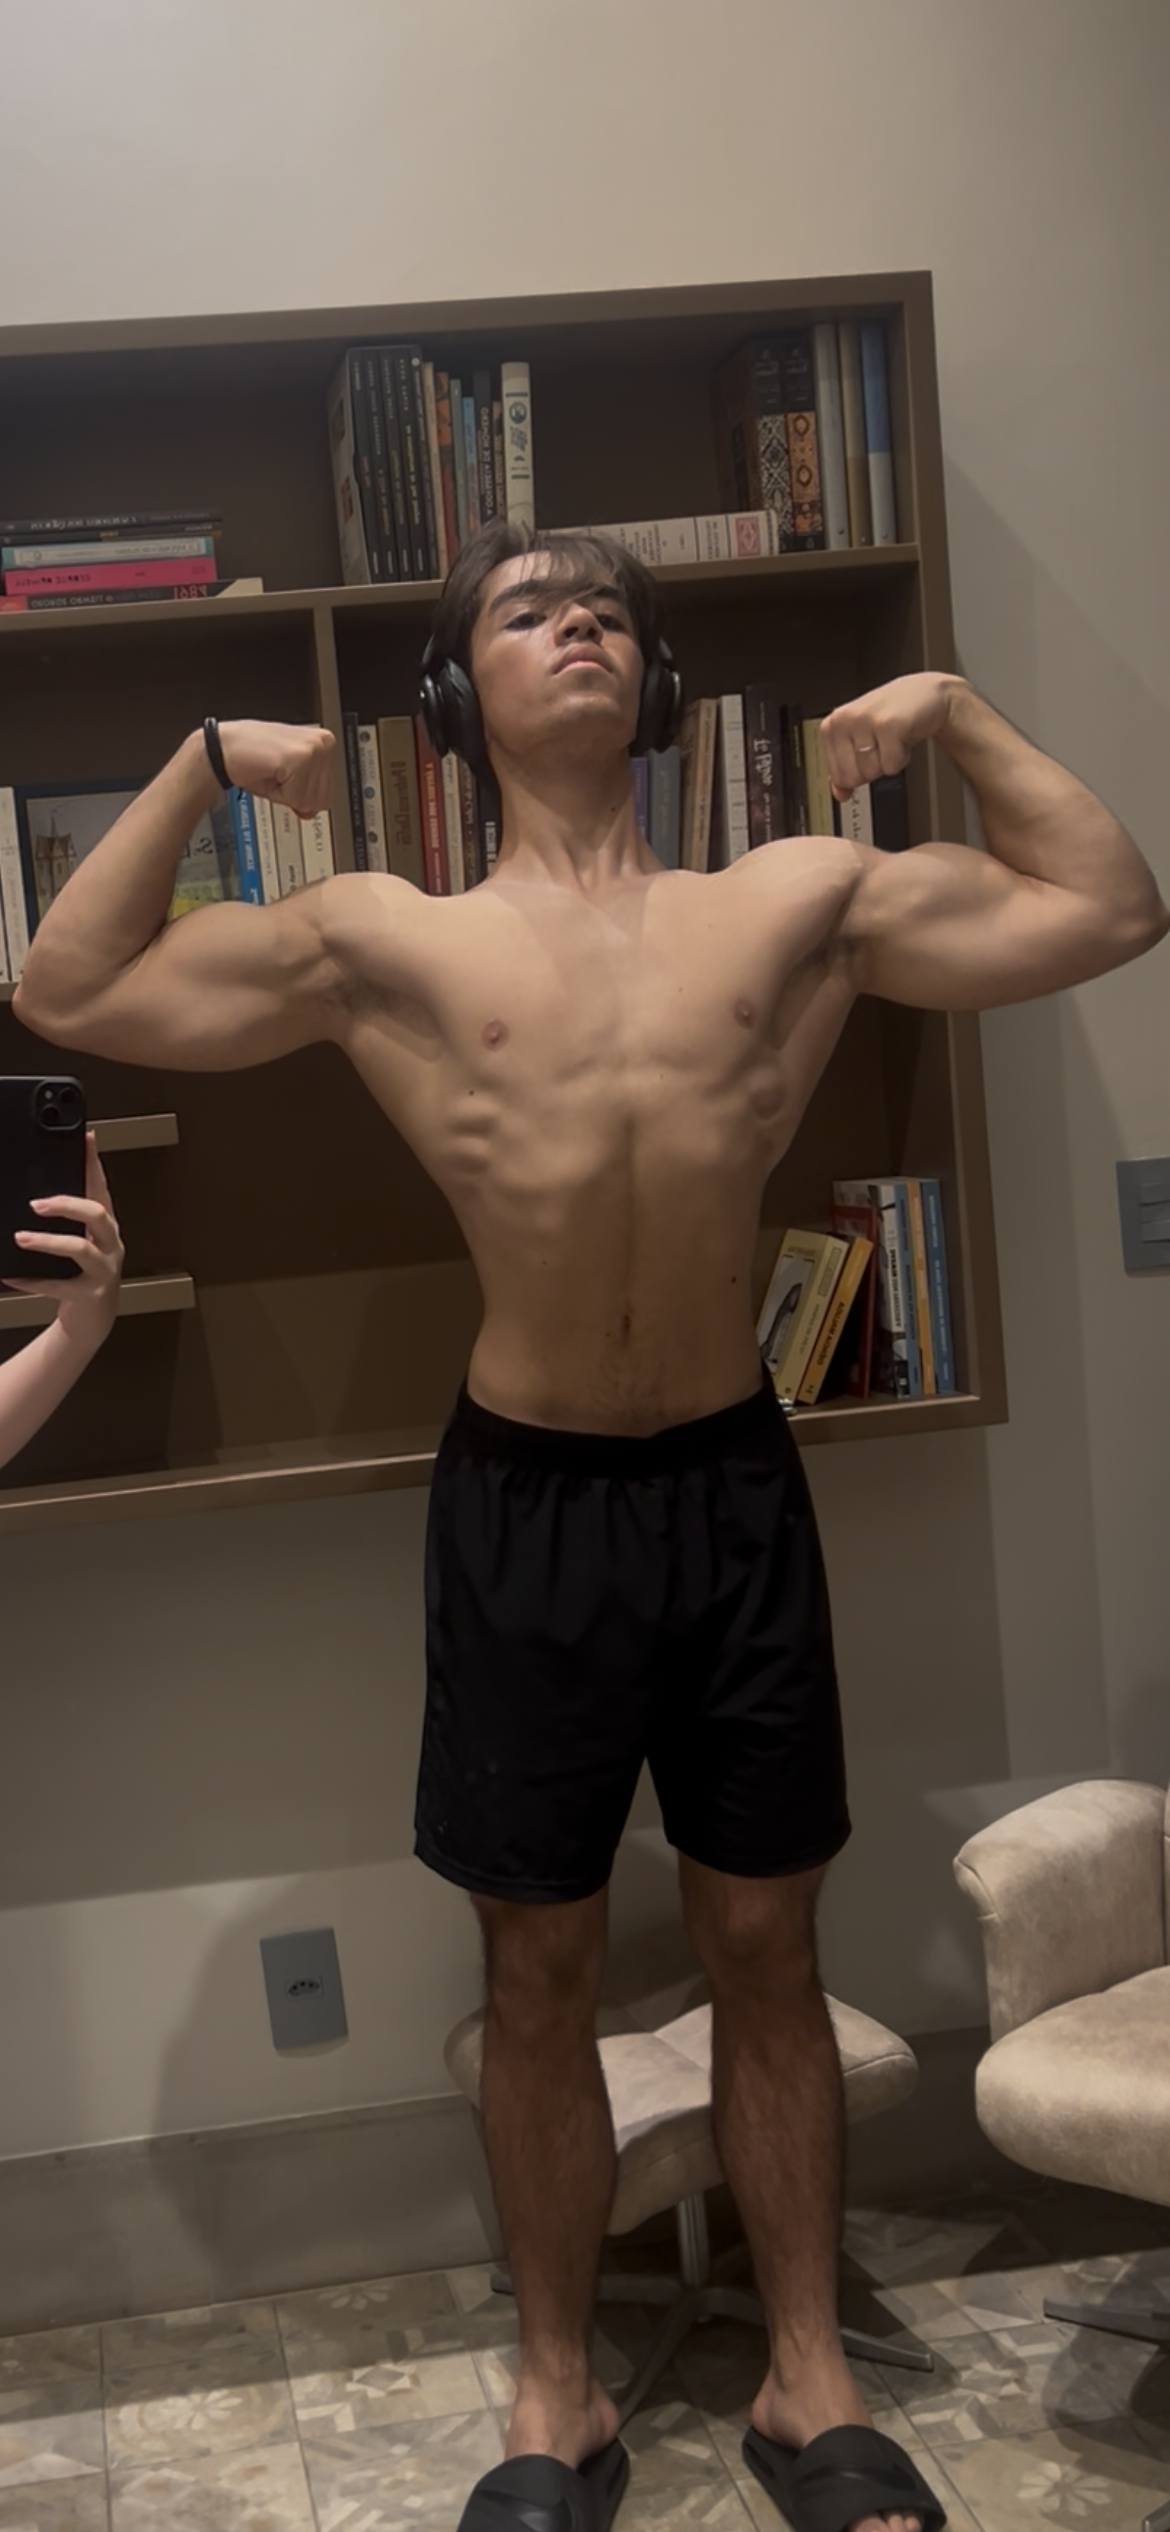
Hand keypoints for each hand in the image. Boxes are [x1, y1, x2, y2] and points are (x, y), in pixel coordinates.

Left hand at [2, 1134, 124, 1350]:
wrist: (92, 1321)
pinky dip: (32, 1280)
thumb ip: (65, 1218)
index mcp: (106, 1226)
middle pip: (97, 1214)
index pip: (101, 1188)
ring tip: (21, 1238)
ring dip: (47, 1241)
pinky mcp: (90, 1295)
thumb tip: (35, 1194)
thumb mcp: (78, 1241)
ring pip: (80, 1249)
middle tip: (36, 1203)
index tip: (86, 1138)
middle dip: (67, 1204)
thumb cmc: (82, 1275)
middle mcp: (110, 1244)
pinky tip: (12, 1276)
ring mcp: (103, 1270)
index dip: (94, 1162)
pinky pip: (59, 1285)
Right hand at [214, 718, 335, 816]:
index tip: (286, 778)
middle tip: (277, 775)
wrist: (223, 749)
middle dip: (295, 796)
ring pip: (309, 801)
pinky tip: (269, 772)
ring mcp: (313, 749)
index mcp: (324, 743)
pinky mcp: (299, 758)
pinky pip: (296, 798)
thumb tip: (318, 808)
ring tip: (273, 773)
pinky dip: (278, 794)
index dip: (301, 795)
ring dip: (286, 794)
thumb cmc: (253, 760)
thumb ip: (311, 790)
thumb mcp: (292, 776)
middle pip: (321, 800)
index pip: (328, 794)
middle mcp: (323, 742)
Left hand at [820, 672, 961, 802]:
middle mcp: (843, 720)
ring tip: (892, 739)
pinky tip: (903, 737)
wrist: (926, 696)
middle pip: (853, 778)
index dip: (859, 772)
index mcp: (831, 727)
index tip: (867, 752)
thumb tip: (839, 794)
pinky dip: (902, 758)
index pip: (838, 777)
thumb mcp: (861, 742)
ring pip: (872, 772)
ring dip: (888, 761)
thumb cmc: (891, 718)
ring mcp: (864, 720)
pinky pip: (891, 766)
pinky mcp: (887, 725)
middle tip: (883, 745)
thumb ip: (845, 769)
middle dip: (873, 768)